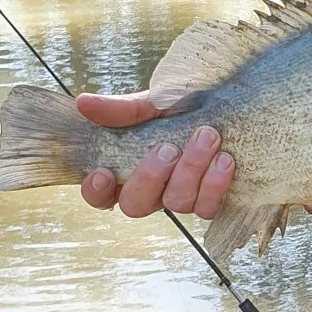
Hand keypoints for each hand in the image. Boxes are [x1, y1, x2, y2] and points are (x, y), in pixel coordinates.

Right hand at [75, 91, 234, 220]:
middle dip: (150, 176)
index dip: (96, 190)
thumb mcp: (153, 103)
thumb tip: (83, 103)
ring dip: (190, 170)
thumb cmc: (183, 107)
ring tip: (207, 137)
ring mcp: (180, 198)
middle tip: (168, 148)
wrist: (229, 104)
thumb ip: (121, 109)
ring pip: (176, 204)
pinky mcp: (209, 201)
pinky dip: (215, 184)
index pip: (100, 194)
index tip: (104, 171)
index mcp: (128, 168)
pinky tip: (225, 160)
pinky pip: (207, 208)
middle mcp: (151, 190)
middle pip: (136, 205)